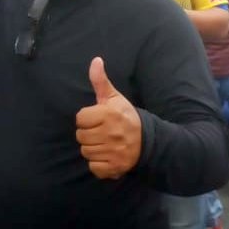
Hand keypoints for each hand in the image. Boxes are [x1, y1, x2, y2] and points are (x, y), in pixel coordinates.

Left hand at [75, 57, 141, 178]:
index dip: (86, 118)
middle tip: (100, 132)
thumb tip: (95, 60)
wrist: (149, 141)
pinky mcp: (115, 167)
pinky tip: (107, 155)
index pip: (80, 118)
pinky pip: (94, 167)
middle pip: (80, 137)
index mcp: (109, 114)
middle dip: (88, 134)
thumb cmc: (126, 117)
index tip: (97, 119)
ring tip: (104, 143)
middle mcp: (111, 133)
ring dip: (92, 149)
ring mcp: (113, 152)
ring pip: (86, 152)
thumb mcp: (114, 98)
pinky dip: (98, 164)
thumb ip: (100, 81)